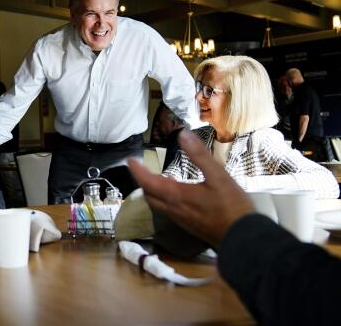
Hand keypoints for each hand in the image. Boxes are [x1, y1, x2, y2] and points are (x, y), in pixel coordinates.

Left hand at [127, 129, 253, 245]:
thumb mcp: (218, 175)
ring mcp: (180, 219)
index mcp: (176, 195)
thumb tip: (183, 135)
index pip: (148, 182)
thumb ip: (199, 155)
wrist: (242, 237)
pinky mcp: (187, 225)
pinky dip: (161, 199)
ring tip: (152, 178)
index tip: (130, 160)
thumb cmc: (231, 206)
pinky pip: (166, 210)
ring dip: (150, 191)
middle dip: (141, 181)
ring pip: (156, 204)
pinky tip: (172, 194)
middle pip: (148, 195)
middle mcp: (173, 209)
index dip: (137, 171)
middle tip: (139, 168)